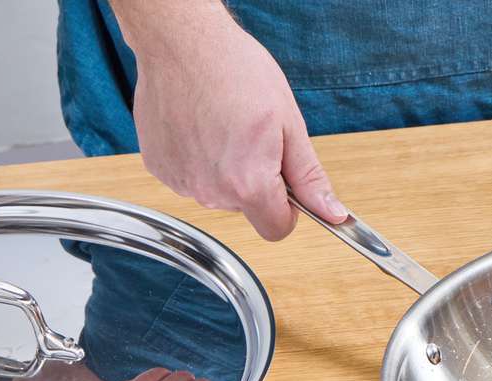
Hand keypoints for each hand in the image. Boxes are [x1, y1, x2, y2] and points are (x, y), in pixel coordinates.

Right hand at [114, 0, 345, 239]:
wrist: (181, 40)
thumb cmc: (236, 71)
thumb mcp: (289, 124)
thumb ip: (309, 177)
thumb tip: (333, 213)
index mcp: (248, 185)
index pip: (276, 229)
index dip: (288, 209)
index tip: (286, 181)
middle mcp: (210, 191)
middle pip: (247, 208)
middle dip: (257, 181)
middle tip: (252, 135)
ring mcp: (180, 180)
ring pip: (218, 192)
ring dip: (226, 168)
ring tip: (223, 124)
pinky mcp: (158, 167)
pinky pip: (191, 176)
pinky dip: (198, 158)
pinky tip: (199, 124)